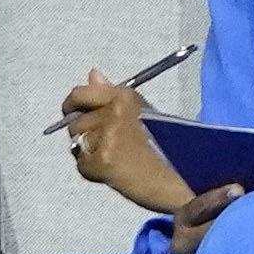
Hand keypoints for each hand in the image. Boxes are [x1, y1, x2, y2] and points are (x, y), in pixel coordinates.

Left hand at [56, 67, 217, 229]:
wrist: (181, 178)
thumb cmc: (167, 146)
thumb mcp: (143, 113)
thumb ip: (112, 96)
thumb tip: (92, 74)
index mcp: (125, 96)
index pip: (82, 93)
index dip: (73, 104)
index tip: (72, 111)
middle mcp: (114, 111)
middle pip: (77, 122)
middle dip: (85, 134)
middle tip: (105, 145)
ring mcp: (107, 136)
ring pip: (78, 143)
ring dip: (90, 153)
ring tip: (115, 159)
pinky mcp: (103, 159)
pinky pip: (83, 164)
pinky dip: (94, 171)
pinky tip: (114, 172)